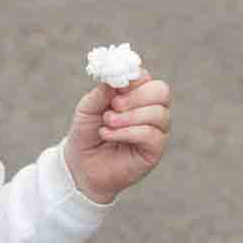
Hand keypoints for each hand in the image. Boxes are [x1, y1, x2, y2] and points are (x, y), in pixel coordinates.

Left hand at [64, 72, 171, 204]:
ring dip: (128, 117)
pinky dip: (127, 132)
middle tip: (114, 106)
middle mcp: (151, 109)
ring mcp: (156, 130)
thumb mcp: (87, 108)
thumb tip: (116, 79)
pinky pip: (151, 134)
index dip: (131, 78)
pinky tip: (109, 135)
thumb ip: (102, 92)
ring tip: (107, 124)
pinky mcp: (155, 149)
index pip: (145, 77)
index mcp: (136, 94)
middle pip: (161, 91)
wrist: (81, 165)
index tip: (115, 87)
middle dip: (135, 97)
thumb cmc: (86, 133)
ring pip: (158, 113)